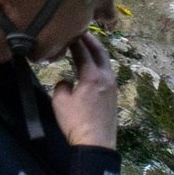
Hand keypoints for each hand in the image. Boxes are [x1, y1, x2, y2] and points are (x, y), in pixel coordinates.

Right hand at [51, 32, 119, 148]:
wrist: (96, 143)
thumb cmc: (76, 122)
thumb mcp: (60, 101)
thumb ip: (62, 85)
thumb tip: (67, 81)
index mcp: (92, 76)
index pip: (83, 52)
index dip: (75, 40)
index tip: (69, 31)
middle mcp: (106, 78)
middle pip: (100, 52)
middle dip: (91, 40)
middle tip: (82, 31)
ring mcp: (113, 86)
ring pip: (106, 62)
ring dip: (97, 52)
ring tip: (87, 46)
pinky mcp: (114, 95)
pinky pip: (107, 73)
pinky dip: (100, 64)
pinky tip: (93, 66)